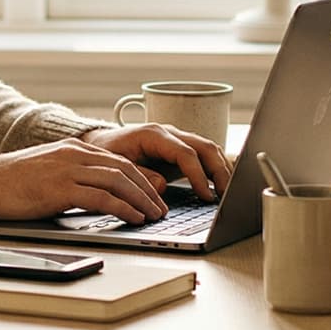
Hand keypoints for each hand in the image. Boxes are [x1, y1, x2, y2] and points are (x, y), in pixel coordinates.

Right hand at [0, 138, 170, 223]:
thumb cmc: (10, 183)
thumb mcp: (48, 173)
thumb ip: (74, 179)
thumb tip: (98, 197)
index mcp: (72, 149)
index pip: (118, 161)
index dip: (141, 179)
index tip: (153, 196)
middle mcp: (74, 154)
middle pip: (124, 168)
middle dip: (148, 190)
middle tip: (160, 209)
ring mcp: (67, 169)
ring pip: (118, 180)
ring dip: (141, 200)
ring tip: (153, 216)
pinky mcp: (60, 188)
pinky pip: (101, 197)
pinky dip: (123, 208)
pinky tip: (133, 218)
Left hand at [82, 123, 231, 202]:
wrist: (100, 144)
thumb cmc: (105, 153)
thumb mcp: (116, 165)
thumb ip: (139, 175)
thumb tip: (162, 186)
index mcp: (153, 134)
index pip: (185, 153)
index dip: (198, 175)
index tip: (206, 195)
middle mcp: (169, 133)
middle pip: (205, 147)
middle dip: (220, 171)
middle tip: (227, 196)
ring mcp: (176, 140)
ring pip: (209, 149)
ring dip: (222, 169)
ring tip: (229, 193)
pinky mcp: (179, 150)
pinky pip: (204, 156)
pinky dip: (216, 168)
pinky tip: (222, 185)